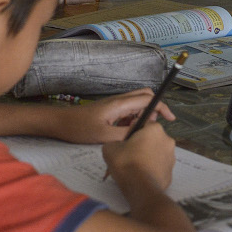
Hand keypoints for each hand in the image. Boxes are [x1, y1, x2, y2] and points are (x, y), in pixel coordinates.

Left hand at [52, 88, 175, 143]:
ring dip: (143, 115)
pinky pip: (128, 111)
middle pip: (145, 96)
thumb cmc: (80, 128)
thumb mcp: (104, 136)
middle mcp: (119, 100)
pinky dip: (133, 119)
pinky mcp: (110, 110)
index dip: (162, 107)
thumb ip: (126, 134)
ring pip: (137, 104)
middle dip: (154, 108)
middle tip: (152, 126)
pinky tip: (127, 132)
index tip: (170, 119)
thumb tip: (142, 133)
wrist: (61, 123)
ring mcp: (114, 104)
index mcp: (120, 104)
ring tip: (137, 132)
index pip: (148, 99)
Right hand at [102, 122, 175, 190]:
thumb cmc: (126, 163)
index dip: (133, 131)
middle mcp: (167, 140)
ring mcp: (171, 157)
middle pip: (152, 139)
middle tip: (129, 155)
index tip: (126, 141)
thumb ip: (115, 141)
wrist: (140, 188)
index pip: (144, 123)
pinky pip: (159, 166)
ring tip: (134, 167)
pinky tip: (141, 175)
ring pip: (156, 153)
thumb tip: (117, 146)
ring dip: (147, 157)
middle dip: (142, 144)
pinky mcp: (171, 172)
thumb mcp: (110, 147)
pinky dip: (151, 169)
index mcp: (155, 129)